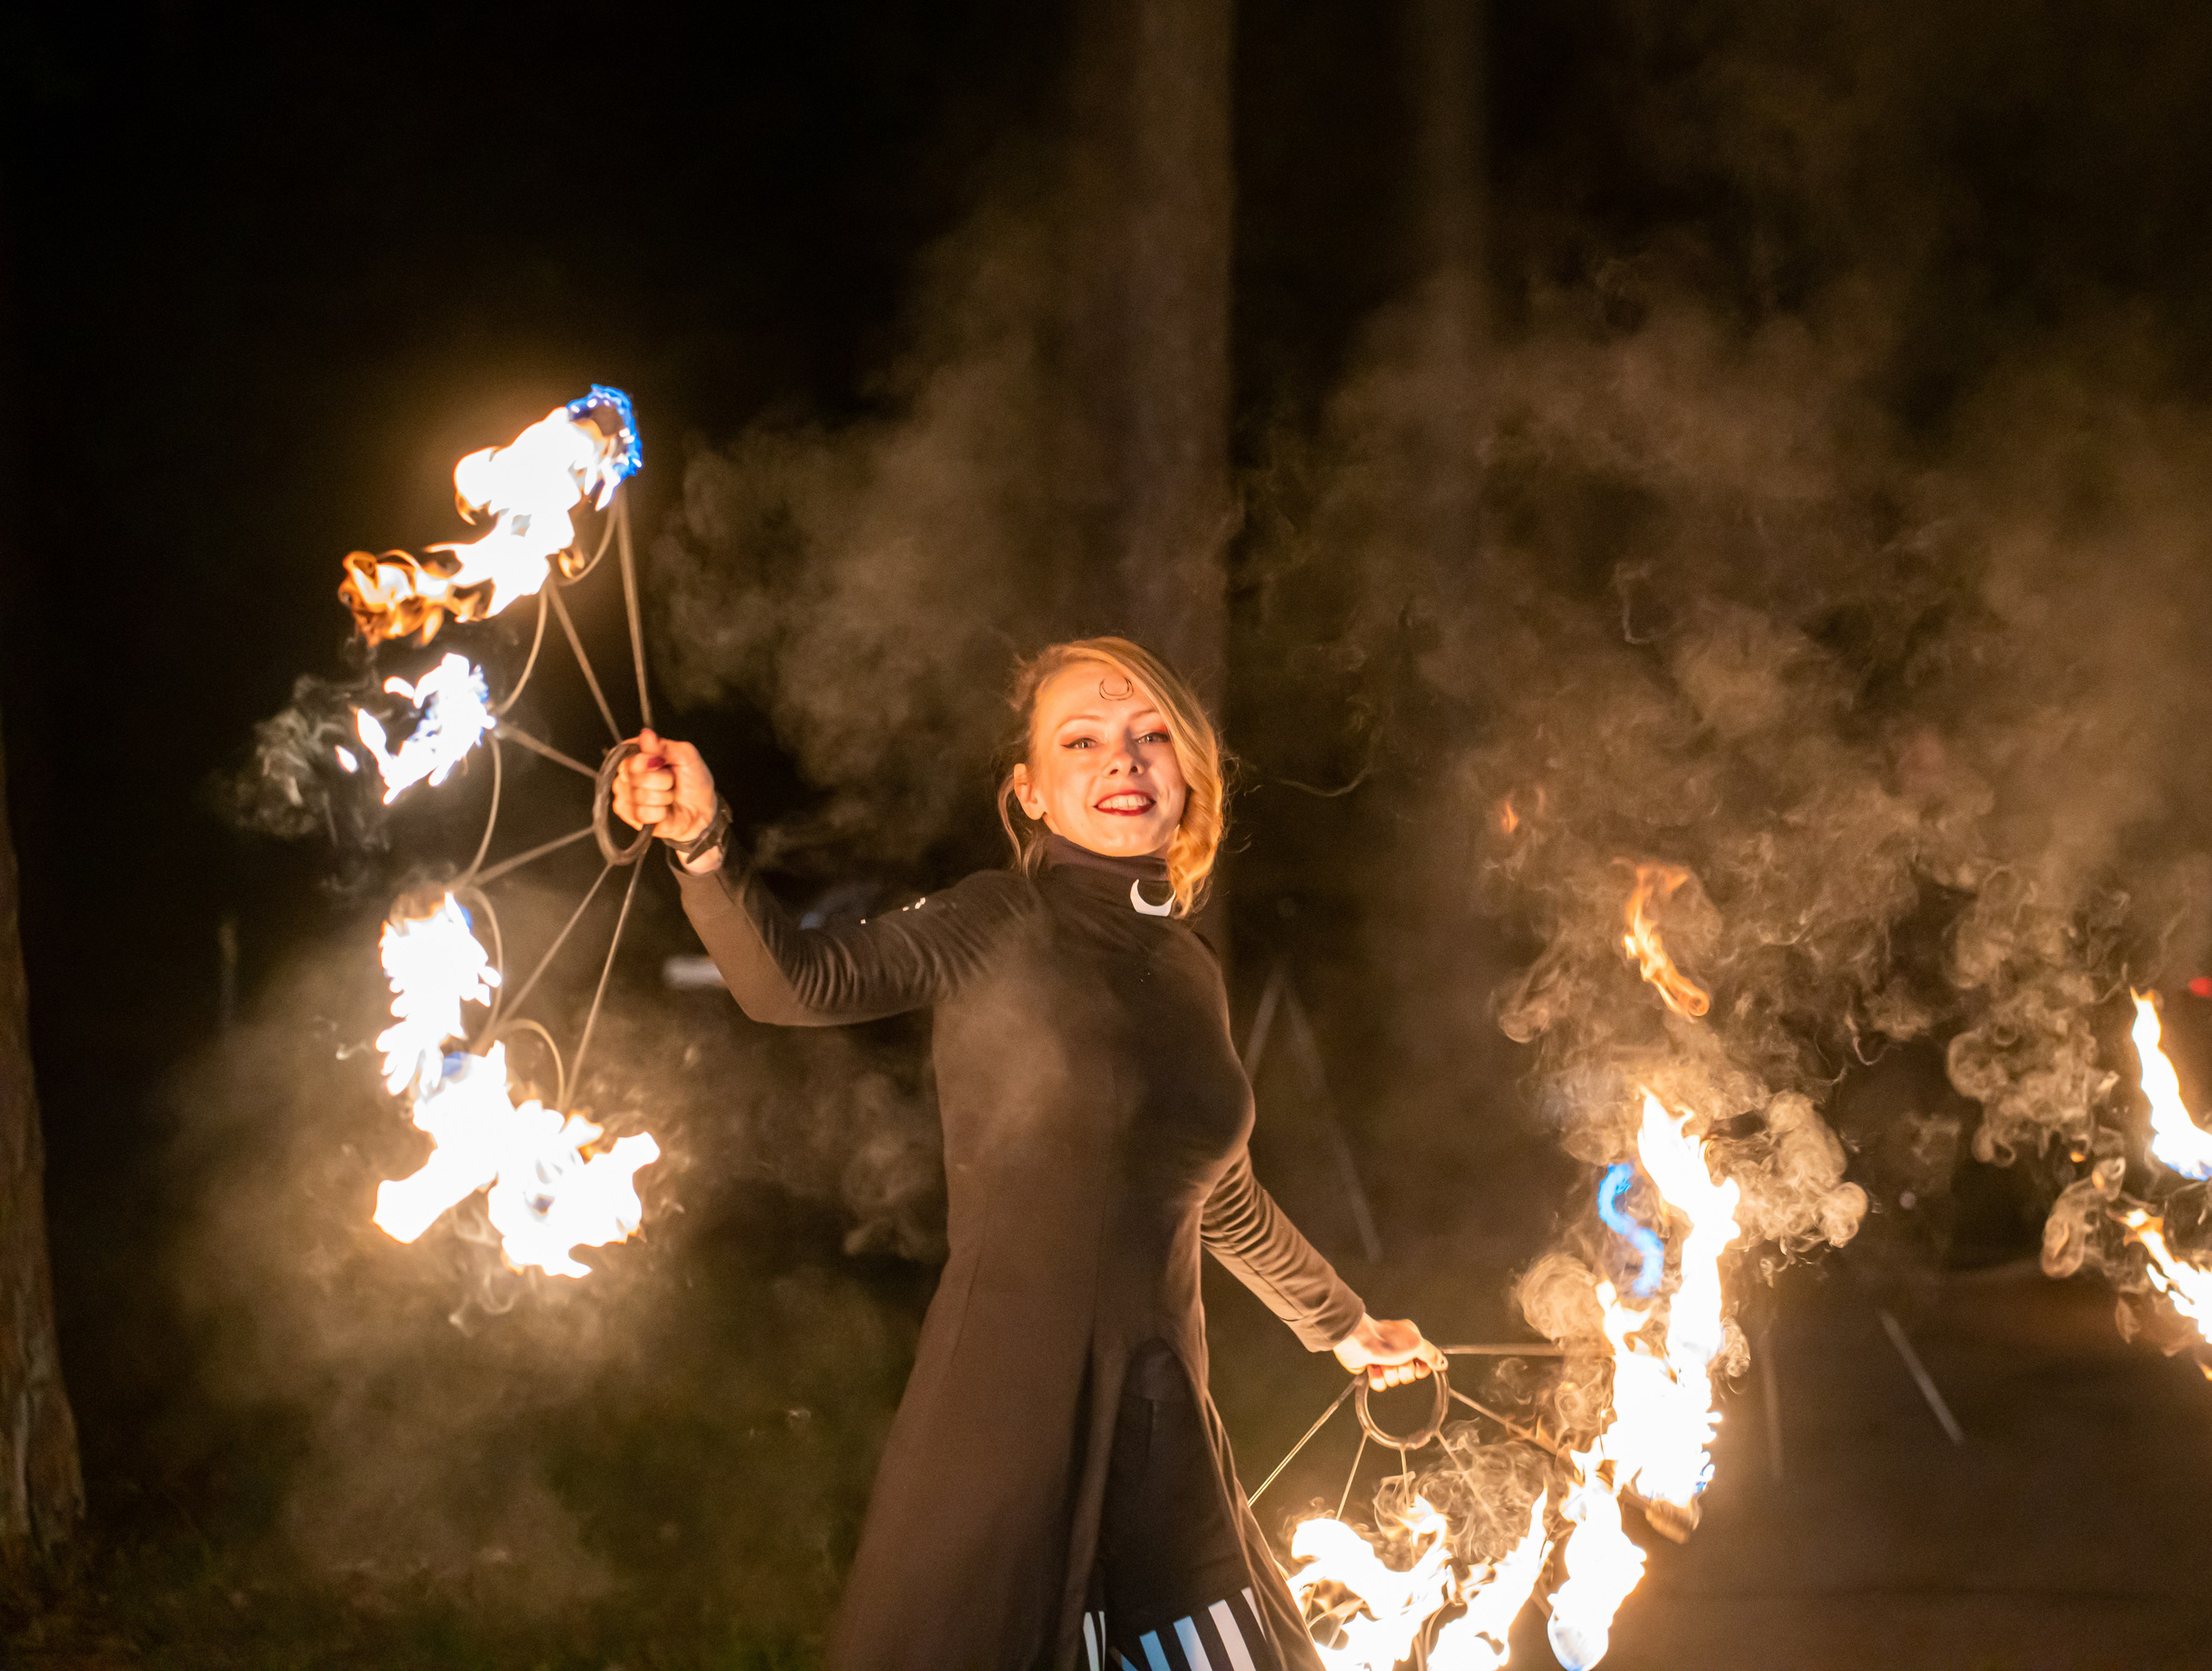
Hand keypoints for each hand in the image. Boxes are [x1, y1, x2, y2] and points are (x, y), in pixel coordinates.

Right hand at [613, 729, 718, 847]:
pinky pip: (642, 813)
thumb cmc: (693, 782)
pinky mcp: (629, 815)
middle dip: (662, 780)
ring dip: (663, 798)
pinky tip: (664, 811)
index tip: (665, 763)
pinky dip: (660, 813)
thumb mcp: (687, 757)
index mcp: (638, 754)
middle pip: (635, 775)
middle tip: (671, 782)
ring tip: (669, 797)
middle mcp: (628, 773)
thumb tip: (646, 734)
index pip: (631, 752)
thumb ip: (666, 746)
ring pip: (640, 796)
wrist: (702, 810)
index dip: (651, 759)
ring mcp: (626, 794)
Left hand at [1333, 1314, 1446, 1388]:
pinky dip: (1376, 1377)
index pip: (1425, 1364)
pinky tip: (1372, 1367)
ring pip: (1394, 1381)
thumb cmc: (1386, 1339)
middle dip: (1402, 1370)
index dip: (1420, 1369)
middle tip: (1395, 1359)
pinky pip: (1380, 1384)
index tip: (1415, 1363)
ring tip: (1381, 1361)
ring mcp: (1385, 1360)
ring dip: (1388, 1373)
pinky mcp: (1372, 1369)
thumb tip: (1443, 1364)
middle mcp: (1399, 1350)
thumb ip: (1431, 1355)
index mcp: (1411, 1341)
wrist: (1358, 1342)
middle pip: (1409, 1375)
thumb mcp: (1417, 1344)